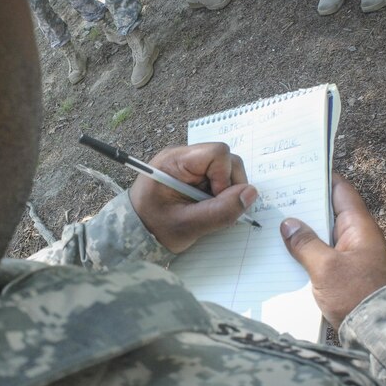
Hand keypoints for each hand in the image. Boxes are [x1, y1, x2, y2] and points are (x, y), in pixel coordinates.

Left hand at [129, 143, 258, 253]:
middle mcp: (182, 156)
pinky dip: (218, 193)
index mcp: (175, 161)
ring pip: (225, 168)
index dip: (225, 177)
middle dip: (228, 185)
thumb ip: (220, 211)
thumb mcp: (188, 225)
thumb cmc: (154, 228)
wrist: (134, 233)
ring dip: (224, 191)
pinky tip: (204, 206)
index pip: (218, 153)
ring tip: (206, 209)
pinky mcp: (192, 174)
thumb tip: (251, 193)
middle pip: (225, 159)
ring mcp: (187, 164)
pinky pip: (216, 177)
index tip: (214, 200)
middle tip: (213, 208)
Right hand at [280, 174, 385, 329]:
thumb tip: (289, 224)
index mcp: (359, 227)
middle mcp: (359, 238)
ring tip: (273, 225)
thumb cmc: (358, 296)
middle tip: (275, 198)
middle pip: (329, 213)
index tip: (298, 170)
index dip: (320, 178)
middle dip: (305, 206)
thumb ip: (305, 243)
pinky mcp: (348, 277)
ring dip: (303, 233)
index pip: (340, 190)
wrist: (383, 335)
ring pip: (324, 237)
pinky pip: (325, 257)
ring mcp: (354, 258)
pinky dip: (308, 254)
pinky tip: (286, 256)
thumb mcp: (326, 268)